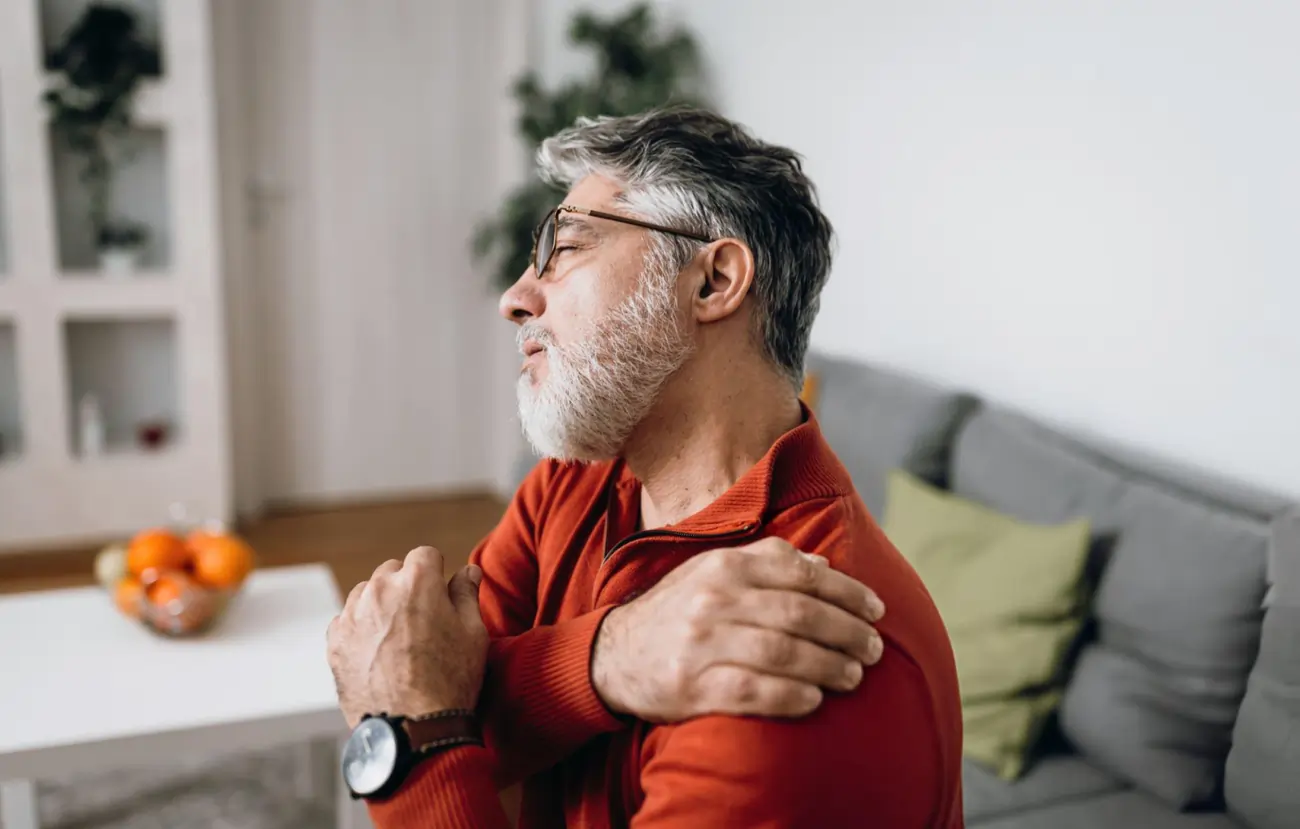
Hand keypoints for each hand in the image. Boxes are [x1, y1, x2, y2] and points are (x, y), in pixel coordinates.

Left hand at [326, 547, 487, 729]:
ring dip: (381, 606)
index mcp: (416, 580)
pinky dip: (361, 630)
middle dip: (407, 587)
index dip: (436, 574)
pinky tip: (378, 654)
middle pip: (393, 570)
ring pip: (367, 594)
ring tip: (399, 640)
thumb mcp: (473, 634)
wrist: (412, 729)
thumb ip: (467, 594)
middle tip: (422, 622)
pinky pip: (347, 621)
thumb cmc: (450, 681)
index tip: (440, 596)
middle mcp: (379, 589)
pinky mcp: (334, 641)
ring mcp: (352, 615)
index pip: (426, 555)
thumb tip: (468, 571)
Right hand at [591, 537, 885, 721]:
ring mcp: (701, 644)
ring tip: (854, 675)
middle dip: (846, 632)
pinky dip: (791, 696)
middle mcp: (713, 600)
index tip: (877, 610)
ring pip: (782, 653)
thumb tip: (823, 566)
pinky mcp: (692, 686)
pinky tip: (815, 699)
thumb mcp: (715, 572)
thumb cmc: (680, 610)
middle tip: (874, 648)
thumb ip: (767, 563)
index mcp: (725, 566)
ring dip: (828, 666)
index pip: (801, 574)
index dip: (847, 593)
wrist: (616, 654)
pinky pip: (753, 691)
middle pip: (799, 614)